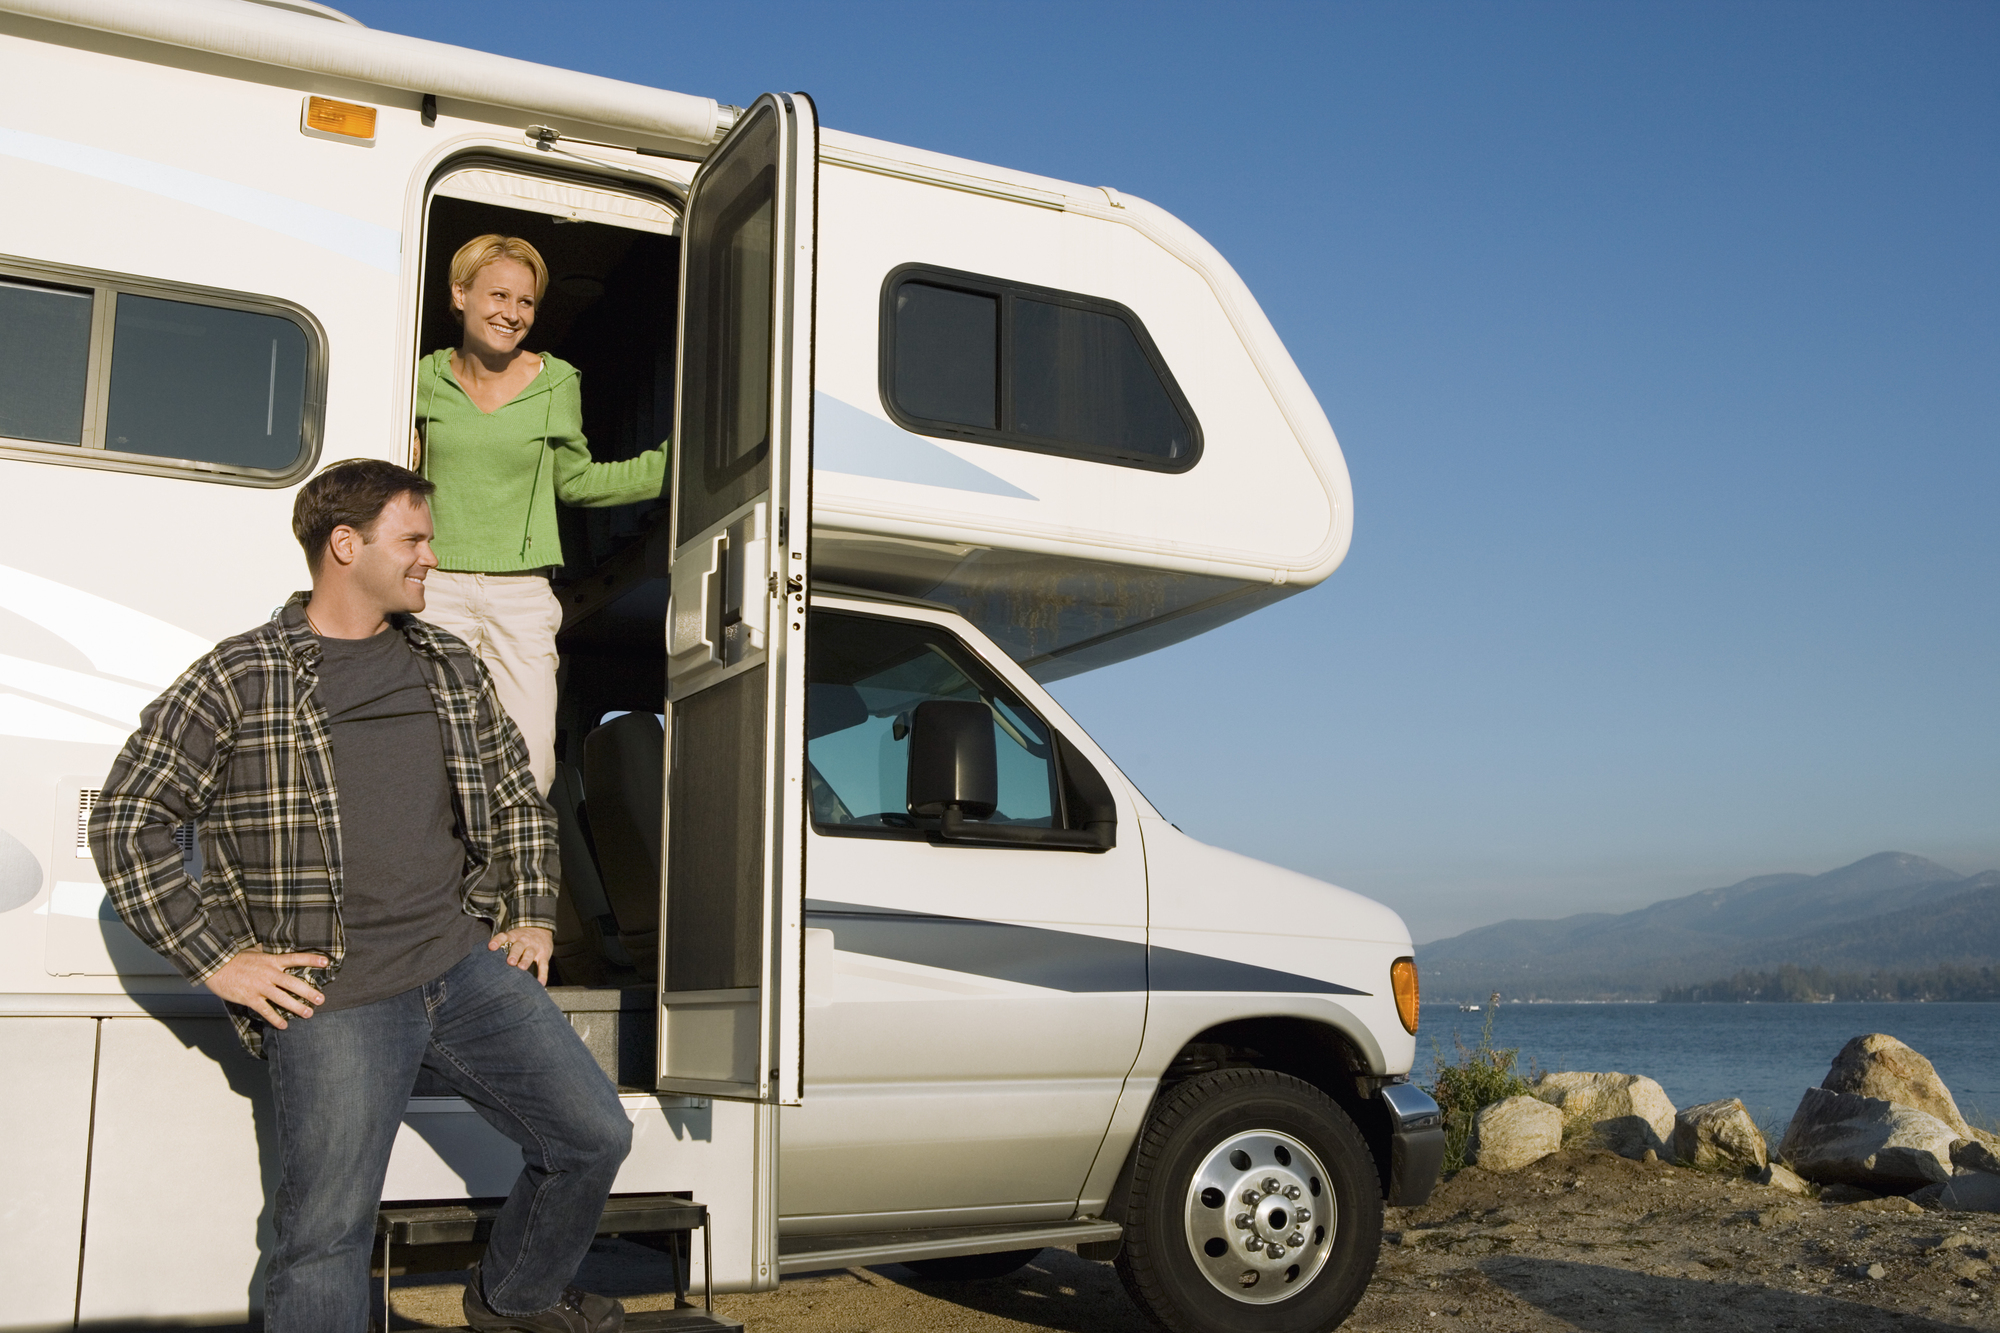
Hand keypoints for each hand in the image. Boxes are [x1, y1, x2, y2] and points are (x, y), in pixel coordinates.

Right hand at [203, 950, 328, 1028]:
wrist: (215, 966)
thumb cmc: (235, 958)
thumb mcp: (254, 950)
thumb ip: (266, 951)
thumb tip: (271, 945)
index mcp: (271, 960)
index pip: (296, 958)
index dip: (311, 959)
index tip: (326, 961)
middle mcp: (269, 973)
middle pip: (294, 983)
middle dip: (309, 992)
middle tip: (321, 999)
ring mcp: (260, 987)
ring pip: (283, 998)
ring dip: (297, 1007)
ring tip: (308, 1014)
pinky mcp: (250, 998)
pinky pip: (266, 1010)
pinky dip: (275, 1019)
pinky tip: (284, 1026)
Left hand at [489, 926, 553, 984]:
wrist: (541, 928)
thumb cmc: (521, 938)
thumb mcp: (513, 936)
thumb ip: (503, 946)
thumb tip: (487, 962)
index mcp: (513, 936)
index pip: (504, 937)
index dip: (497, 941)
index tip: (491, 947)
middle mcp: (523, 941)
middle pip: (518, 946)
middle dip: (514, 954)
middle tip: (510, 962)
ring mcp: (534, 947)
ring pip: (530, 953)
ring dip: (526, 960)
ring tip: (522, 967)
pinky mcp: (544, 954)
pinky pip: (544, 965)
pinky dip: (543, 974)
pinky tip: (540, 983)